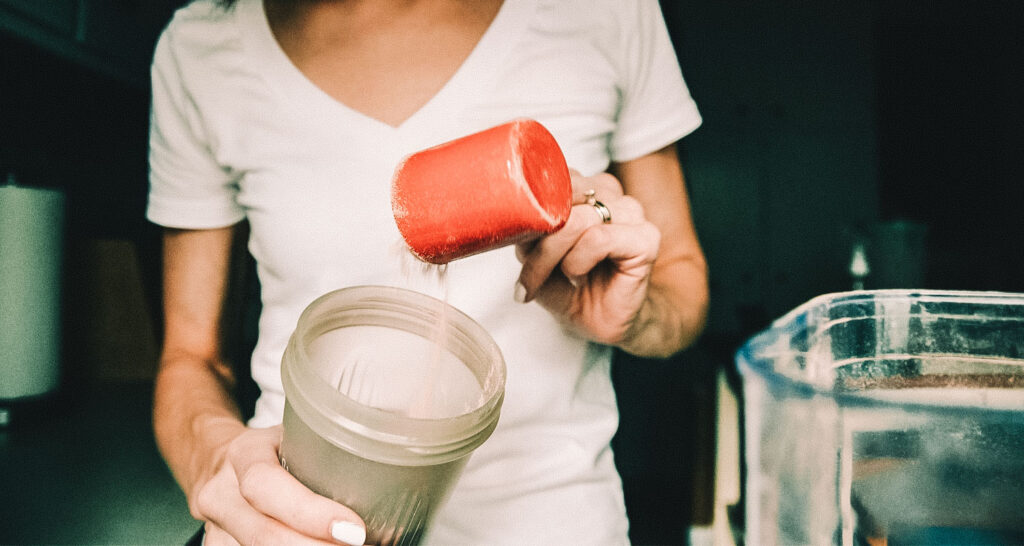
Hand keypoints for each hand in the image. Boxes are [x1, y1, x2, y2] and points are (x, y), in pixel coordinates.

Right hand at [191, 425, 366, 545]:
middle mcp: (221, 492)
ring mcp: (215, 526)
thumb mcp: (294, 434)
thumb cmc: (272, 447)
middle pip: (261, 534)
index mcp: (244, 454)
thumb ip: (328, 449)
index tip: (354, 530)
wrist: (216, 459)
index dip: (310, 514)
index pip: (267, 486)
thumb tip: (397, 463)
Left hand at [514, 170, 660, 345]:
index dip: (530, 213)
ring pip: (578, 219)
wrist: (599, 321)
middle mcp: (610, 194)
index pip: (552, 179)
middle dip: (538, 239)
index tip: (516, 246)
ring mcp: (631, 213)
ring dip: (554, 254)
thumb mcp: (534, 256)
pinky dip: (578, 261)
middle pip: (562, 199)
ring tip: (554, 277)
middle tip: (529, 274)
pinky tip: (578, 276)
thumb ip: (527, 232)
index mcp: (586, 188)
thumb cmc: (569, 287)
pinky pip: (598, 239)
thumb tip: (514, 221)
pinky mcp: (646, 238)